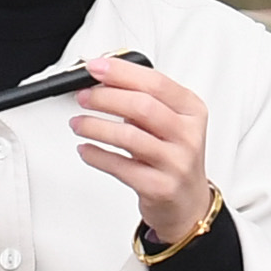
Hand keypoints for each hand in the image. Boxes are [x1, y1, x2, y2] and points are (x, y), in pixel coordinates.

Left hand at [71, 54, 218, 251]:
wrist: (188, 202)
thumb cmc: (174, 156)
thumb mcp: (171, 122)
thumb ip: (144, 100)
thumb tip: (104, 80)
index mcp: (192, 111)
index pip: (155, 83)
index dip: (121, 72)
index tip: (96, 68)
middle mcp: (187, 135)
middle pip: (142, 106)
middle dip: (105, 98)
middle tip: (83, 96)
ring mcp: (175, 163)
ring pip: (129, 137)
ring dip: (96, 127)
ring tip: (78, 123)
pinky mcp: (159, 187)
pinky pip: (120, 167)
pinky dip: (97, 155)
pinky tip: (85, 149)